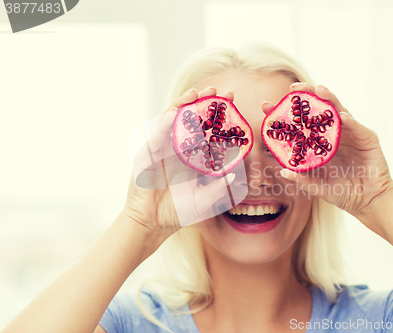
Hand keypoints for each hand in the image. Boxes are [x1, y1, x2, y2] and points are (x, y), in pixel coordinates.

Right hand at [123, 87, 236, 238]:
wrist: (153, 223)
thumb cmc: (179, 212)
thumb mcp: (204, 201)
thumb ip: (217, 189)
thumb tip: (233, 175)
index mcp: (193, 157)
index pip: (207, 131)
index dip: (219, 117)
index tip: (234, 103)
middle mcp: (178, 149)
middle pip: (191, 120)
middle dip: (204, 104)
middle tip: (218, 91)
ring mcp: (162, 149)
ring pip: (173, 121)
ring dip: (184, 106)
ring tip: (196, 93)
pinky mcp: (147, 155)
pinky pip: (157, 136)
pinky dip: (165, 123)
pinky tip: (175, 112)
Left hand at [263, 83, 392, 230]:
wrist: (367, 200)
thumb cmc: (342, 192)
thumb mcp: (318, 186)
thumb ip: (302, 179)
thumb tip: (283, 172)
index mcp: (319, 141)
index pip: (300, 122)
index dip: (284, 113)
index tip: (266, 106)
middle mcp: (334, 133)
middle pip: (319, 109)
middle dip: (306, 95)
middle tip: (292, 89)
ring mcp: (351, 132)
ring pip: (338, 110)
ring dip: (329, 98)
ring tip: (318, 90)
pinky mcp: (367, 138)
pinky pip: (357, 127)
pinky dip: (349, 121)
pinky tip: (340, 116)